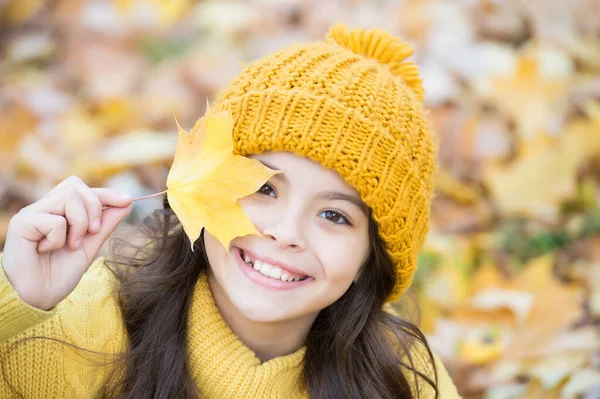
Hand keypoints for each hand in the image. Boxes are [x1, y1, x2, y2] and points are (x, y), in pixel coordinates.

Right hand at [2, 176, 132, 310]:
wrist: (39, 298)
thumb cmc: (60, 274)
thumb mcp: (90, 246)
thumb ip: (105, 225)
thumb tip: (127, 203)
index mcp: (58, 211)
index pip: (83, 189)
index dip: (106, 193)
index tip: (128, 201)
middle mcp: (43, 208)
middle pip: (75, 186)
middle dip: (94, 208)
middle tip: (92, 233)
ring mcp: (31, 214)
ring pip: (67, 197)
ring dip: (79, 224)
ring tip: (71, 245)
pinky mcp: (21, 224)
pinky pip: (54, 220)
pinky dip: (59, 238)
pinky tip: (46, 250)